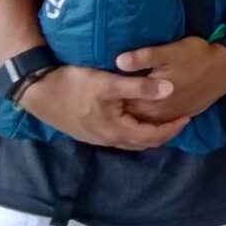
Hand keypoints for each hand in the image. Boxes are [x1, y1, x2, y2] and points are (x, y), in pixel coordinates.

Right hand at [18, 64, 191, 149]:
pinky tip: (134, 116)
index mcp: (116, 130)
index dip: (172, 128)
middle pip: (143, 142)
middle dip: (163, 132)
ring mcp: (96, 137)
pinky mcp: (88, 131)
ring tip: (162, 117)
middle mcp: (108, 139)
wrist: (38, 92)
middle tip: (179, 118)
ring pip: (130, 140)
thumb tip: (171, 90)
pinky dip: (134, 128)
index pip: (153, 137)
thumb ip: (140, 87)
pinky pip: (118, 135)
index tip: (188, 116)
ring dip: (148, 131)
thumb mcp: (109, 83)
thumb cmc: (74, 85)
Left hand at [115, 36, 225, 123]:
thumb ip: (143, 58)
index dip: (110, 99)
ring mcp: (169, 117)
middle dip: (118, 109)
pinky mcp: (178, 116)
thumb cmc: (196, 57)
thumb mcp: (169, 52)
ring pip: (143, 122)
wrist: (224, 69)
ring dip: (131, 115)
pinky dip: (146, 118)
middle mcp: (158, 115)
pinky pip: (156, 122)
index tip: (99, 89)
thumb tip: (117, 61)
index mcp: (151, 102)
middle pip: (130, 117)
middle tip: (105, 98)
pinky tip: (141, 107)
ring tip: (119, 103)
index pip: (121, 107)